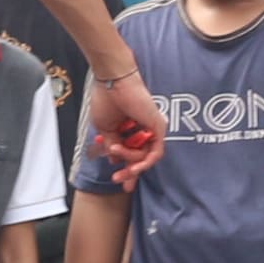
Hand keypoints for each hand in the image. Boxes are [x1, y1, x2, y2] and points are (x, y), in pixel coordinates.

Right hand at [87, 66, 165, 183]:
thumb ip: (112, 146)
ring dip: (128, 159)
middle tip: (118, 180)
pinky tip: (133, 166)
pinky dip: (144, 162)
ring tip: (115, 150)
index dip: (125, 168)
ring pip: (144, 157)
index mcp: (131, 129)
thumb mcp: (105, 130)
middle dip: (129, 173)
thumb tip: (115, 160)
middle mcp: (143, 129)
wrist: (112, 82)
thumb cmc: (106, 99)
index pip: (132, 153)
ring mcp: (152, 128)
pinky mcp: (158, 128)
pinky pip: (155, 153)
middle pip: (140, 158)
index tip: (117, 179)